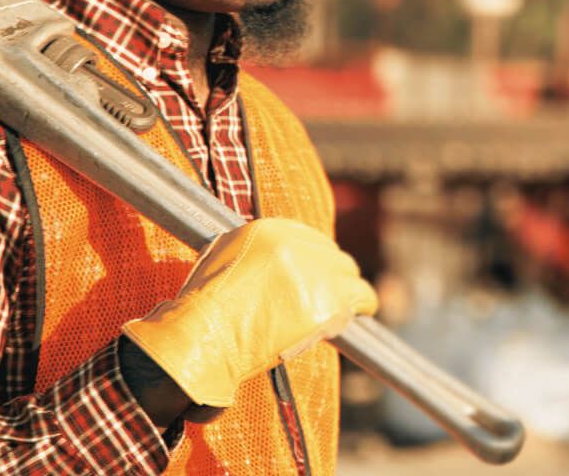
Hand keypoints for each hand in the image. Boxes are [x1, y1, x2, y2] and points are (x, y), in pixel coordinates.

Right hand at [122, 217, 376, 408]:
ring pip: (348, 272)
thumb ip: (251, 253)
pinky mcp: (327, 301)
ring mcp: (315, 272)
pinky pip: (361, 295)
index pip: (307, 238)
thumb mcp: (221, 260)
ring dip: (347, 288)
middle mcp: (296, 244)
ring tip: (349, 304)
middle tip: (328, 292)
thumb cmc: (203, 310)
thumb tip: (267, 261)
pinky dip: (364, 303)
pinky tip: (364, 310)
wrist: (204, 338)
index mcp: (269, 229)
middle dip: (330, 273)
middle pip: (330, 253)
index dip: (313, 259)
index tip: (314, 273)